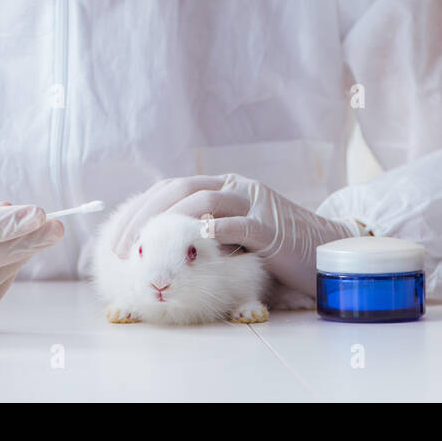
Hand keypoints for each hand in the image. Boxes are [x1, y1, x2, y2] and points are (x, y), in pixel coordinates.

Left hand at [110, 175, 356, 294]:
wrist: (325, 253)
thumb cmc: (275, 252)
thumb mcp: (233, 238)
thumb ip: (205, 234)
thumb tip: (155, 251)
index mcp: (224, 187)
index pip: (172, 188)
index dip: (140, 209)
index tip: (116, 238)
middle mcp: (236, 188)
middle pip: (180, 189)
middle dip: (145, 217)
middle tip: (123, 248)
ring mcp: (255, 204)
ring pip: (205, 199)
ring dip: (170, 223)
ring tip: (147, 249)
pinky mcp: (272, 228)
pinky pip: (240, 225)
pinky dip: (215, 230)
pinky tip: (195, 240)